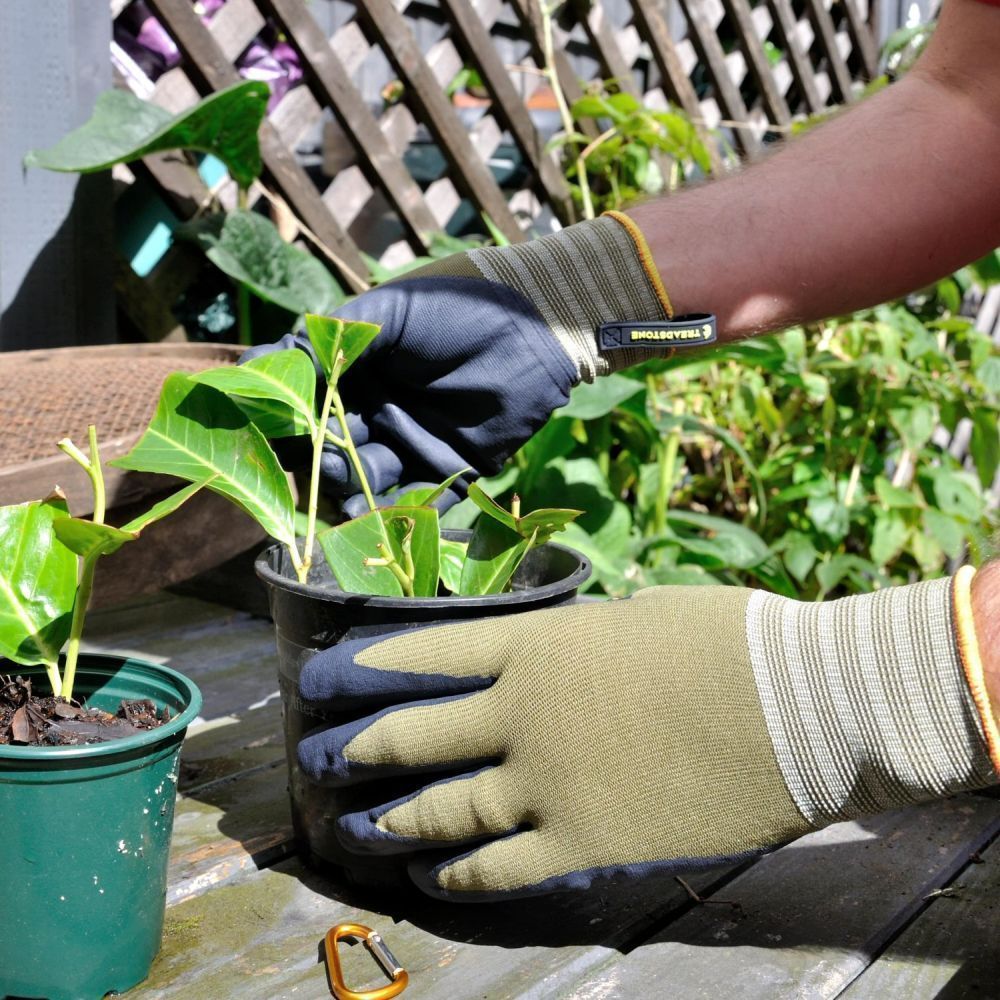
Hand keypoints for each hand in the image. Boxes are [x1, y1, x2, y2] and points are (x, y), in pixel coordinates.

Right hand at [244, 215, 675, 513]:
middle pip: (332, 448)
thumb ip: (331, 342)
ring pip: (366, 478)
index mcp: (358, 374)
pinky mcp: (449, 470)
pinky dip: (392, 510)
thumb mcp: (387, 315)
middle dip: (320, 456)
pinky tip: (372, 511)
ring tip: (345, 473)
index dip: (286, 419)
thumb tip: (262, 366)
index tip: (265, 429)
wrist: (531, 329)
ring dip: (350, 481)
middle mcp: (378, 412)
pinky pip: (415, 500)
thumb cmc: (457, 309)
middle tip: (320, 454)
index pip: (308, 404)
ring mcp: (412, 443)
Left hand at [296, 576, 994, 899]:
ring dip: (394, 820)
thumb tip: (549, 656)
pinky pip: (498, 866)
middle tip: (321, 759)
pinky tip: (428, 878)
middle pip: (416, 733)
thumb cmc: (728, 640)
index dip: (371, 666)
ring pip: (443, 809)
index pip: (429, 651)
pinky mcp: (583, 843)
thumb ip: (579, 639)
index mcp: (538, 645)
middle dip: (358, 747)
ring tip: (357, 828)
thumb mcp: (637, 615)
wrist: (797, 703)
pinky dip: (455, 874)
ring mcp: (546, 783)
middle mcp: (522, 713)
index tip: (328, 678)